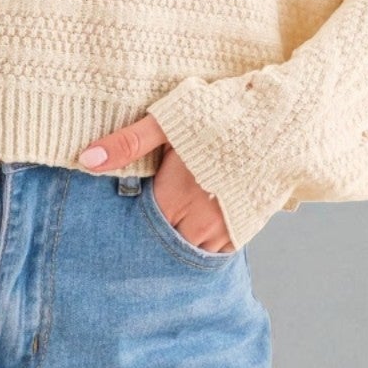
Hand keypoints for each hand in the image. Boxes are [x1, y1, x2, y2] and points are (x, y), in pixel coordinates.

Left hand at [78, 113, 237, 252]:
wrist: (280, 119)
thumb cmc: (221, 115)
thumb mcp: (169, 122)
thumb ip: (127, 144)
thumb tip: (86, 160)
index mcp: (177, 199)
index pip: (142, 228)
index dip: (133, 223)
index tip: (126, 219)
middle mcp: (202, 223)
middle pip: (166, 244)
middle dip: (155, 237)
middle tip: (146, 225)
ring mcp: (227, 229)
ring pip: (193, 251)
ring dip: (181, 242)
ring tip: (173, 225)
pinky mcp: (248, 228)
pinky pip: (220, 251)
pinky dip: (206, 244)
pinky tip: (199, 227)